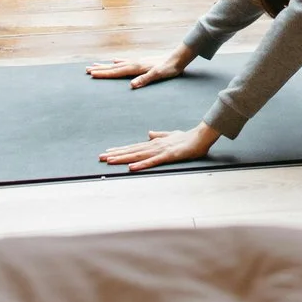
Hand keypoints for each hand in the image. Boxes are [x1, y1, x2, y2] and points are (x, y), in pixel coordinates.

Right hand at [86, 46, 193, 87]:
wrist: (178, 57)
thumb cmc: (169, 68)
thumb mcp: (158, 75)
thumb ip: (145, 79)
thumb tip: (131, 85)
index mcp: (136, 67)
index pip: (117, 72)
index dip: (104, 74)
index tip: (91, 74)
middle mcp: (134, 63)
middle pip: (113, 67)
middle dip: (100, 69)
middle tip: (86, 70)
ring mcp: (137, 61)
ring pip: (117, 64)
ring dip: (105, 65)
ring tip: (94, 65)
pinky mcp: (142, 62)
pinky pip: (125, 62)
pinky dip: (117, 62)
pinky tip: (114, 61)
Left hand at [99, 123, 218, 169]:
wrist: (200, 136)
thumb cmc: (187, 138)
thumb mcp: (170, 136)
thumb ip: (159, 135)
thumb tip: (149, 133)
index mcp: (154, 143)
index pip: (133, 147)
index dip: (120, 150)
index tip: (107, 152)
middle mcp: (153, 146)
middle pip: (131, 151)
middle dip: (116, 154)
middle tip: (100, 157)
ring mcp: (160, 151)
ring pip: (137, 155)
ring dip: (123, 158)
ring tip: (110, 161)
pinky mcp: (168, 156)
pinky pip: (152, 162)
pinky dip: (141, 165)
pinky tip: (131, 168)